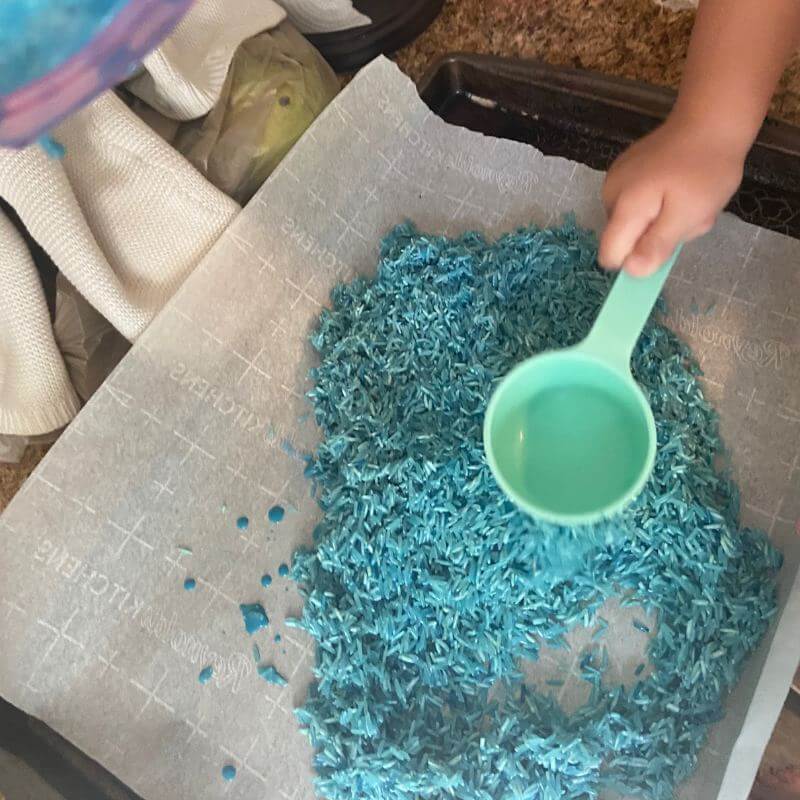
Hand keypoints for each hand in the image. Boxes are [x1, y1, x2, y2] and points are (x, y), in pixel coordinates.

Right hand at [599, 115, 745, 275]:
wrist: (711, 119)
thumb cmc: (705, 170)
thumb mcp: (689, 214)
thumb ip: (657, 244)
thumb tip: (632, 271)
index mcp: (624, 206)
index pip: (610, 255)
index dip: (634, 260)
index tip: (662, 249)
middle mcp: (610, 194)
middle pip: (623, 239)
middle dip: (653, 238)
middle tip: (683, 218)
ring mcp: (615, 180)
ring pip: (632, 223)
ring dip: (659, 223)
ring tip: (683, 202)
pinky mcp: (624, 172)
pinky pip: (636, 205)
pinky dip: (658, 205)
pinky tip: (674, 189)